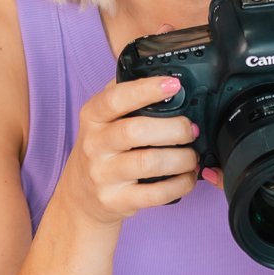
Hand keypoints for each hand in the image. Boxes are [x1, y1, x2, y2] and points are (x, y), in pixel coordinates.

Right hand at [57, 71, 199, 230]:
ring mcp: (103, 175)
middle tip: (191, 130)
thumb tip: (163, 74)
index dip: (146, 89)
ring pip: (149, 163)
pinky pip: (155, 194)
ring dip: (181, 158)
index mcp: (92, 117)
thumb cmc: (102, 150)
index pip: (116, 98)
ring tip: (192, 156)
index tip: (174, 85)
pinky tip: (187, 177)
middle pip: (136, 131)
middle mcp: (94, 145)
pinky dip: (180, 185)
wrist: (80, 196)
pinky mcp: (116, 201)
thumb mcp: (102, 119)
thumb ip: (124, 94)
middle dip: (174, 128)